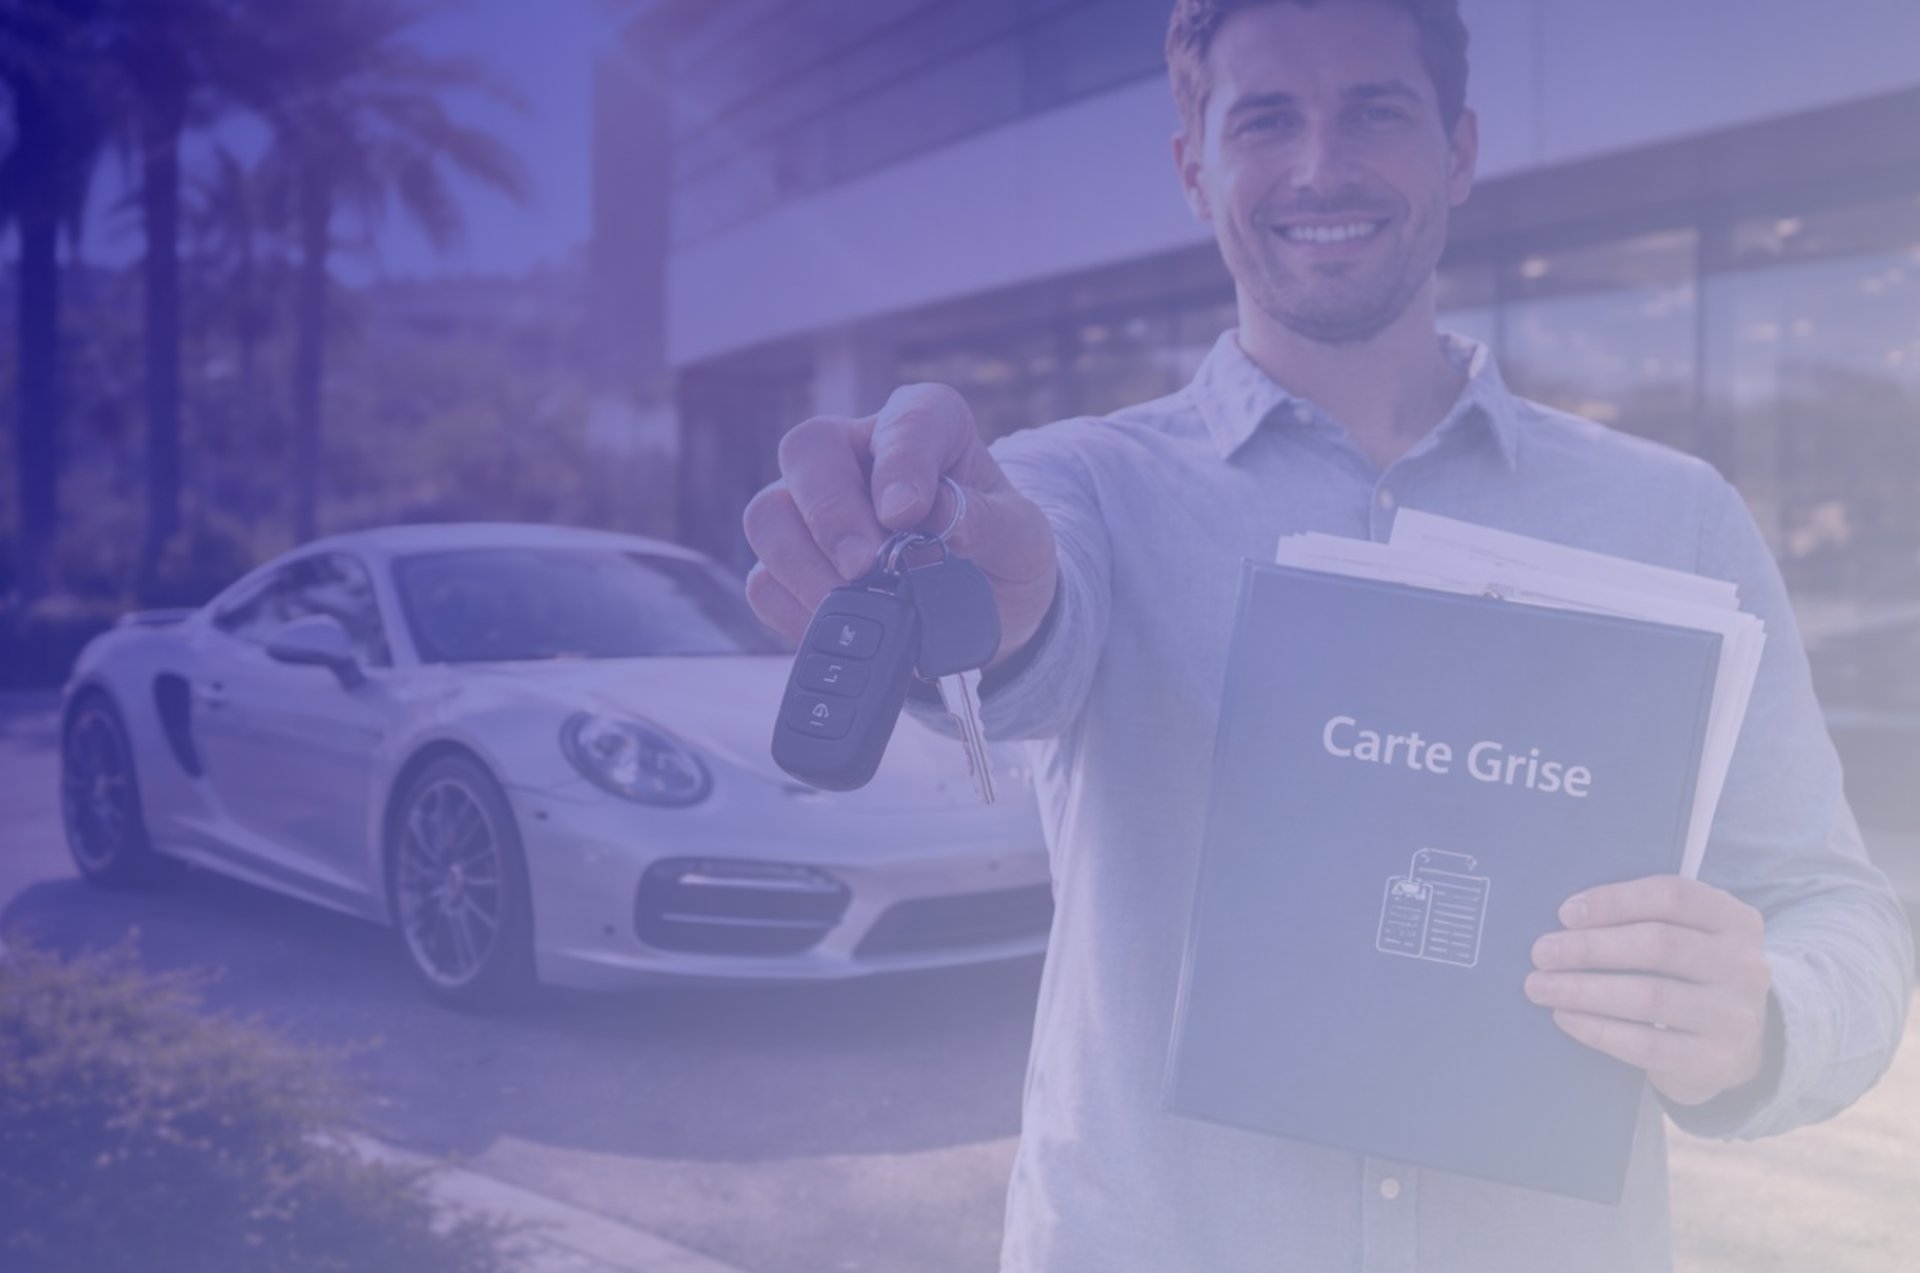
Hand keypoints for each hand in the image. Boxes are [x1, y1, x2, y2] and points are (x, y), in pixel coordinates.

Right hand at [743, 383, 1058, 665]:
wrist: (987, 618)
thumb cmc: (1002, 558)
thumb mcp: (1022, 541)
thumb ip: (986, 522)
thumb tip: (937, 517)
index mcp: (925, 426)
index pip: (904, 420)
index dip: (900, 461)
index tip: (905, 513)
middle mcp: (857, 454)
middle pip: (808, 452)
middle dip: (832, 514)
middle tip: (865, 567)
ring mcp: (813, 509)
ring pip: (769, 516)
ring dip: (805, 567)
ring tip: (853, 606)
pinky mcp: (789, 567)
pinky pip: (763, 582)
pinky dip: (796, 611)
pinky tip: (838, 627)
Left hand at [1526, 875, 1773, 1106]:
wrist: (1735, 1046)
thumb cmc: (1689, 974)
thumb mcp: (1687, 936)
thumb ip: (1645, 918)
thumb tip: (1568, 917)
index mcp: (1735, 920)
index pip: (1673, 897)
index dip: (1615, 901)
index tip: (1565, 913)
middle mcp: (1744, 965)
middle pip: (1658, 945)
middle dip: (1590, 947)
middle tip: (1541, 952)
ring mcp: (1733, 1016)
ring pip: (1649, 997)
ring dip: (1583, 990)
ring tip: (1539, 986)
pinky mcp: (1713, 1061)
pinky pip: (1646, 1044)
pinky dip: (1598, 1029)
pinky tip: (1565, 1018)